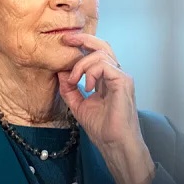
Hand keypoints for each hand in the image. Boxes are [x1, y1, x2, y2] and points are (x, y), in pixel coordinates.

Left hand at [57, 33, 154, 183]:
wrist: (114, 143)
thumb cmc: (103, 129)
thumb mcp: (79, 106)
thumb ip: (70, 89)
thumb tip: (60, 72)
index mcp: (107, 80)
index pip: (96, 54)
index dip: (82, 45)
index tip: (64, 44)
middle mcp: (116, 75)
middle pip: (103, 46)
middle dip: (83, 39)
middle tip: (66, 40)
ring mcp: (121, 77)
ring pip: (101, 54)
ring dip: (81, 65)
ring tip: (75, 81)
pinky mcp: (123, 82)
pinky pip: (105, 65)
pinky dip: (91, 72)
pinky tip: (87, 86)